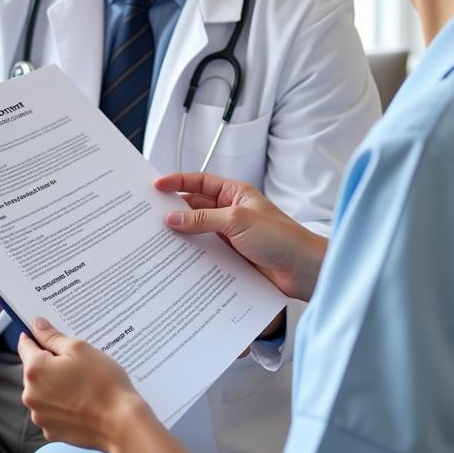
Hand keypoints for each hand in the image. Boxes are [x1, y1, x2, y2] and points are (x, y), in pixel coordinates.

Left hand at [18, 318, 150, 452]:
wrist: (120, 422)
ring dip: (55, 385)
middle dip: (50, 363)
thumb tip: (36, 324)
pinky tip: (81, 401)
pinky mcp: (51, 431)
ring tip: (82, 383)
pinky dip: (61, 404)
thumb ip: (53, 337)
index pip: (25, 346)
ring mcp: (40, 416)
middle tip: (76, 362)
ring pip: (42, 391)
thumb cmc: (102, 382)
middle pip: (34, 370)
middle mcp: (30, 395)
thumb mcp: (80, 349)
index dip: (37, 337)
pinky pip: (51, 410)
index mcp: (35, 370)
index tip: (49, 335)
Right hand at [155, 172, 326, 301]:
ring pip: (199, 232)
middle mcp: (231, 212)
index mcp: (235, 193)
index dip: (177, 182)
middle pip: (196, 207)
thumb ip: (203, 219)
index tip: (155, 187)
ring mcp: (231, 235)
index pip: (200, 183)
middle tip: (149, 216)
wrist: (304, 270)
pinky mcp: (232, 257)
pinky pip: (206, 253)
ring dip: (182, 236)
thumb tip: (173, 217)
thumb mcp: (237, 221)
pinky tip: (178, 262)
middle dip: (174, 210)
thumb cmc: (281, 237)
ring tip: (157, 241)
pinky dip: (193, 256)